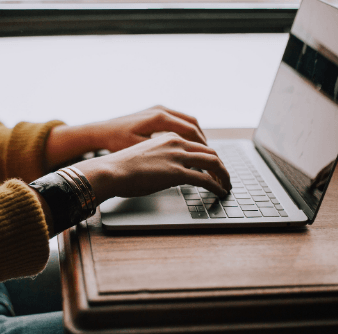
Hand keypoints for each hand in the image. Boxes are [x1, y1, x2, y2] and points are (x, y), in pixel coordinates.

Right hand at [73, 132, 230, 203]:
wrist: (111, 170)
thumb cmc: (121, 167)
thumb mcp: (145, 156)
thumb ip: (161, 159)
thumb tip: (166, 172)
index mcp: (168, 137)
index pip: (197, 144)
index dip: (209, 156)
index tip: (213, 167)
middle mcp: (176, 143)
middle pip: (210, 151)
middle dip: (221, 166)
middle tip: (225, 177)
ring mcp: (177, 157)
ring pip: (213, 162)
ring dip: (223, 175)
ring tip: (226, 185)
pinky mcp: (177, 173)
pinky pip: (205, 179)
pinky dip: (217, 186)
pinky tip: (220, 192)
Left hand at [89, 105, 206, 152]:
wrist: (101, 131)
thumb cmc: (116, 142)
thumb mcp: (139, 150)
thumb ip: (162, 154)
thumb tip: (183, 163)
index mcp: (159, 118)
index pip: (190, 131)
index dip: (202, 146)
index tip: (208, 159)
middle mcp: (161, 110)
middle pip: (193, 124)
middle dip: (203, 141)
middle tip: (210, 157)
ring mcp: (159, 109)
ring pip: (187, 120)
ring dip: (196, 136)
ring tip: (202, 152)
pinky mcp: (155, 112)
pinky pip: (178, 120)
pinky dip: (187, 132)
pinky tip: (187, 145)